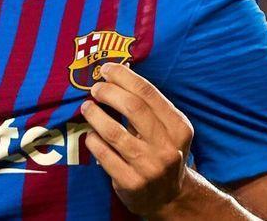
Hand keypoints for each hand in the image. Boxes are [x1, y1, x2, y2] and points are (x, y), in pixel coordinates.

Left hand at [81, 63, 194, 217]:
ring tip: (87, 107)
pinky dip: (93, 140)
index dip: (124, 77)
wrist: (168, 197)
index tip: (106, 69)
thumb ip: (148, 105)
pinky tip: (90, 134)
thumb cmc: (162, 152)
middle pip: (132, 107)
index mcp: (179, 127)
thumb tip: (118, 72)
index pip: (148, 93)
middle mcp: (167, 147)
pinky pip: (104, 155)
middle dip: (108, 92)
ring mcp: (150, 167)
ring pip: (114, 132)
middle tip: (95, 88)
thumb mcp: (167, 129)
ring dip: (95, 115)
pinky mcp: (131, 183)